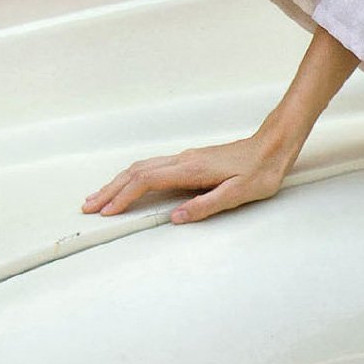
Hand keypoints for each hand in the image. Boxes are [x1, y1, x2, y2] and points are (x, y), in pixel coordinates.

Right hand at [81, 133, 294, 225]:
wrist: (274, 146)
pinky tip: (130, 185)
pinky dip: (133, 177)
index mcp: (191, 169)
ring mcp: (185, 158)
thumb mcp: (238, 194)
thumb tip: (175, 217)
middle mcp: (183, 160)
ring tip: (100, 197)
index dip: (123, 197)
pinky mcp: (190, 161)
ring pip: (142, 167)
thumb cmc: (261, 171)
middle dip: (110, 190)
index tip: (107, 212)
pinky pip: (153, 167)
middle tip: (89, 206)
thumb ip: (206, 206)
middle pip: (136, 172)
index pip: (146, 181)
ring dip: (118, 182)